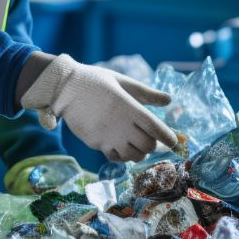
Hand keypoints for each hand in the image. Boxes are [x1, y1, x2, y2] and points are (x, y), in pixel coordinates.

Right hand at [20, 54, 177, 161]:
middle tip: (149, 136)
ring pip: (134, 155)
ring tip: (135, 141)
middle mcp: (121, 124)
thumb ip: (147, 93)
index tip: (174, 141)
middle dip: (153, 143)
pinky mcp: (96, 143)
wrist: (64, 88)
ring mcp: (108, 136)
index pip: (156, 129)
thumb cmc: (95, 81)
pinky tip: (120, 144)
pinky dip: (123, 154)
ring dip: (139, 150)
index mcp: (129, 107)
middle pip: (148, 145)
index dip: (169, 138)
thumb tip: (169, 100)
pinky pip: (116, 157)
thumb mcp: (122, 81)